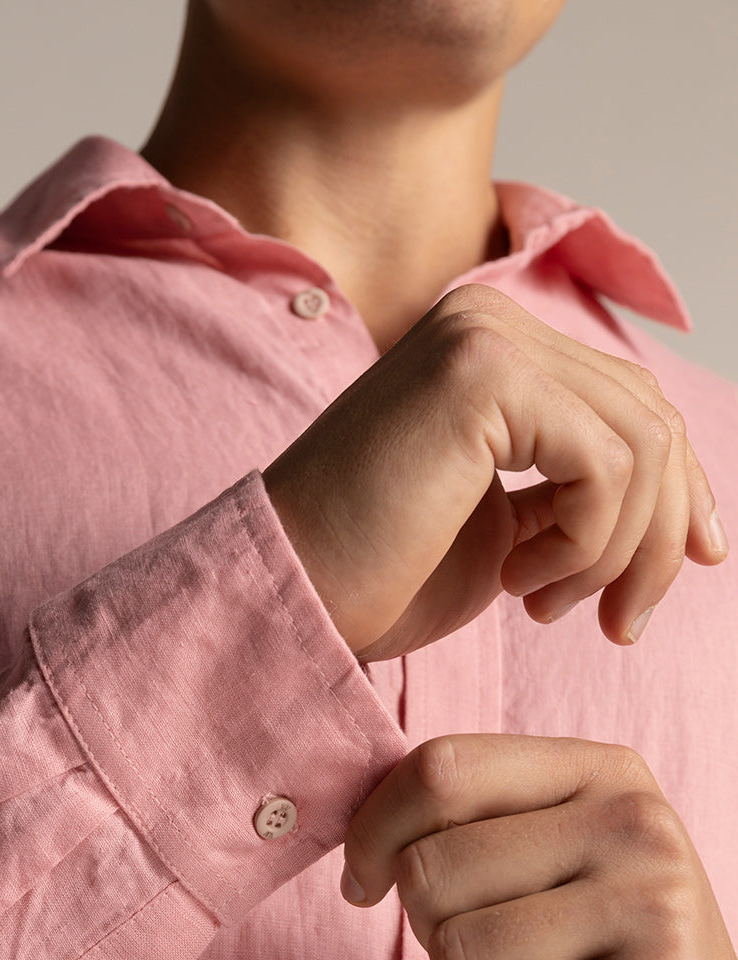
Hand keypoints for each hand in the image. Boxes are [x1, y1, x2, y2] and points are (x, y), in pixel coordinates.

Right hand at [263, 285, 725, 660]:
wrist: (284, 597)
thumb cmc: (372, 578)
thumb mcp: (502, 529)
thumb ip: (572, 494)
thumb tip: (679, 508)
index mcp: (489, 350)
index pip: (629, 403)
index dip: (678, 490)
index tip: (688, 566)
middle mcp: (489, 324)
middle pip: (650, 419)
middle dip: (658, 535)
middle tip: (621, 622)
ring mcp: (485, 340)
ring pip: (643, 444)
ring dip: (613, 551)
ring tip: (544, 603)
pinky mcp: (483, 377)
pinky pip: (608, 464)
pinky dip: (587, 542)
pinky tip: (518, 583)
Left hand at [340, 734, 737, 959]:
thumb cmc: (597, 957)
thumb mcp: (545, 862)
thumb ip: (463, 827)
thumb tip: (358, 851)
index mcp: (602, 772)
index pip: (441, 768)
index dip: (374, 830)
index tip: (366, 880)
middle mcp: (638, 824)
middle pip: (434, 867)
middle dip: (431, 932)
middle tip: (495, 958)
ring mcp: (658, 909)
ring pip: (459, 952)